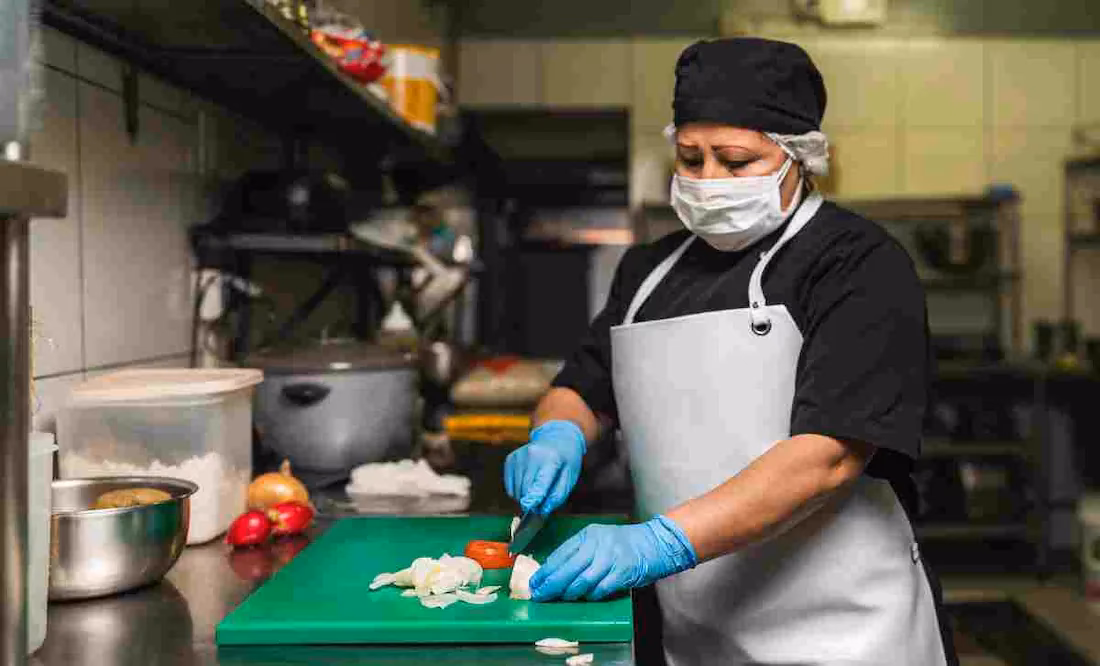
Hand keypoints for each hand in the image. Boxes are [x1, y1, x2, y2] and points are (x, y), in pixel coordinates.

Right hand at [503, 420, 585, 515]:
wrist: (556, 437)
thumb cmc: (565, 460)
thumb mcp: (570, 477)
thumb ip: (558, 495)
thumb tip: (542, 509)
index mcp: (551, 458)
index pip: (540, 482)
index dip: (534, 498)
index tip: (530, 509)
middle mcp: (532, 454)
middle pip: (525, 488)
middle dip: (532, 501)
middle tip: (540, 504)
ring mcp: (519, 456)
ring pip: (516, 489)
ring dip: (525, 497)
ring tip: (536, 489)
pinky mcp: (510, 459)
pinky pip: (510, 486)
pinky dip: (518, 491)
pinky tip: (528, 483)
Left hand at [529, 516, 697, 601]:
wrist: (656, 542)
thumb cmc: (626, 544)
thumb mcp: (600, 539)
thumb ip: (581, 552)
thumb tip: (556, 571)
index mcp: (588, 535)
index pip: (560, 554)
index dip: (545, 570)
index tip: (534, 582)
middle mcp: (597, 545)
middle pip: (567, 569)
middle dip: (551, 585)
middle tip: (540, 595)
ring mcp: (610, 558)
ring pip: (581, 580)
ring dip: (569, 592)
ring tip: (560, 598)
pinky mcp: (622, 572)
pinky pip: (600, 588)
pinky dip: (591, 595)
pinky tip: (586, 597)